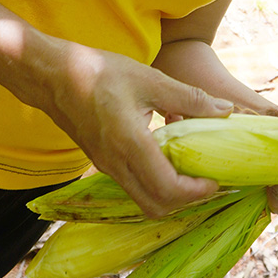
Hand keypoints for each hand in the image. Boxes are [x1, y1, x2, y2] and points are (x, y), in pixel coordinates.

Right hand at [34, 39, 232, 219]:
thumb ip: (189, 97)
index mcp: (129, 144)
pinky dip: (154, 177)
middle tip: (207, 179)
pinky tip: (166, 147)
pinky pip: (132, 183)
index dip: (196, 192)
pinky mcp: (101, 161)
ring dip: (170, 190)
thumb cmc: (98, 73)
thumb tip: (225, 109)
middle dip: (186, 199)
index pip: (167, 188)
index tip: (215, 180)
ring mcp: (106, 166)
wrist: (51, 76)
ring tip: (190, 163)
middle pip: (156, 205)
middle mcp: (115, 164)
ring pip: (143, 198)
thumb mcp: (149, 79)